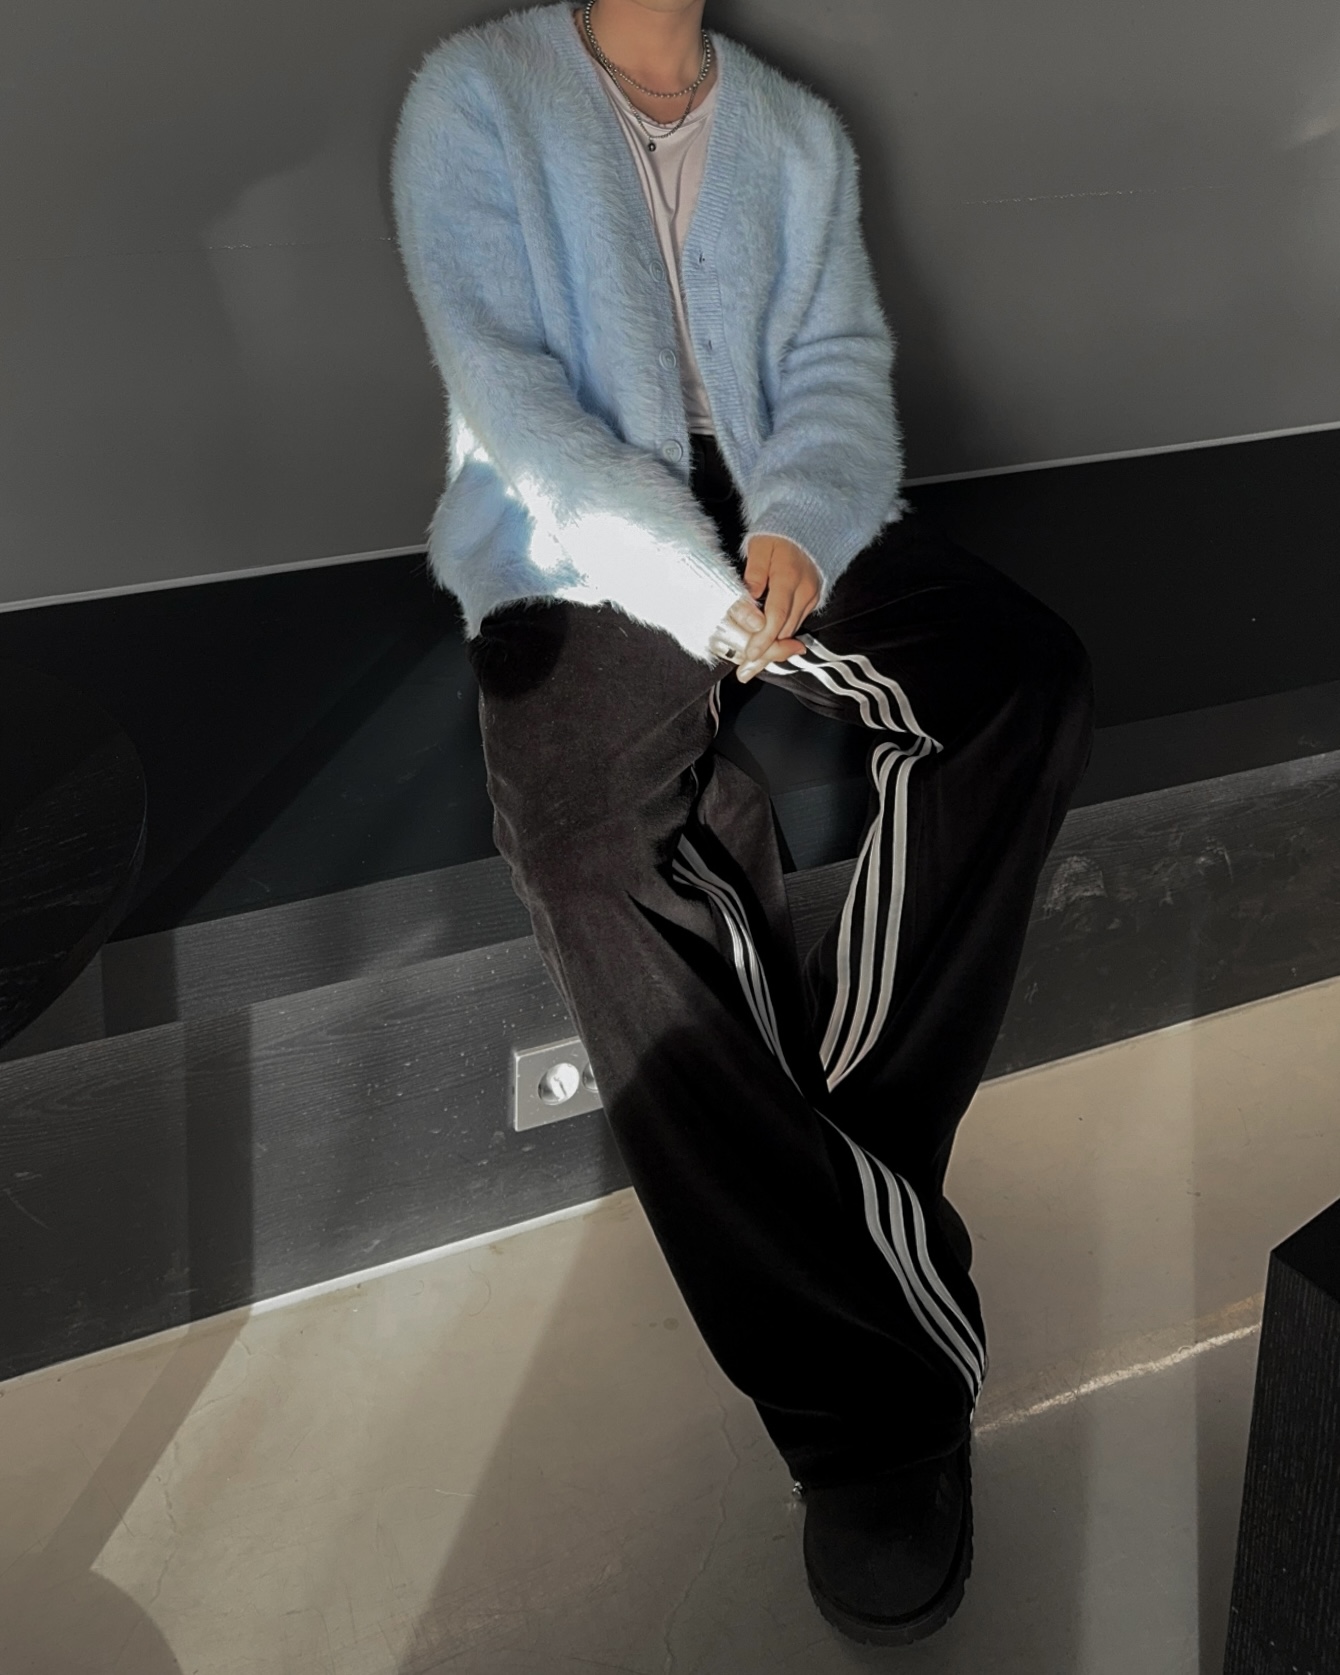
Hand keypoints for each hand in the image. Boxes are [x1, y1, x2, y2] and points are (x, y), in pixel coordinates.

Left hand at [734, 534, 821, 681]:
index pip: (776, 616)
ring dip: (773, 647)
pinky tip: (765, 646)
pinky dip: (780, 635)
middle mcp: (804, 590)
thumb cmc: (778, 535)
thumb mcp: (760, 547)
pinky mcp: (813, 599)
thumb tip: (748, 601)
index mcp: (789, 577)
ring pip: (791, 630)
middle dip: (766, 651)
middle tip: (745, 670)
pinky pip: (795, 623)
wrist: (808, 525)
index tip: (750, 654)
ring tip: (752, 664)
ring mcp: (811, 596)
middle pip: (785, 630)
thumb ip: (754, 574)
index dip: (763, 639)